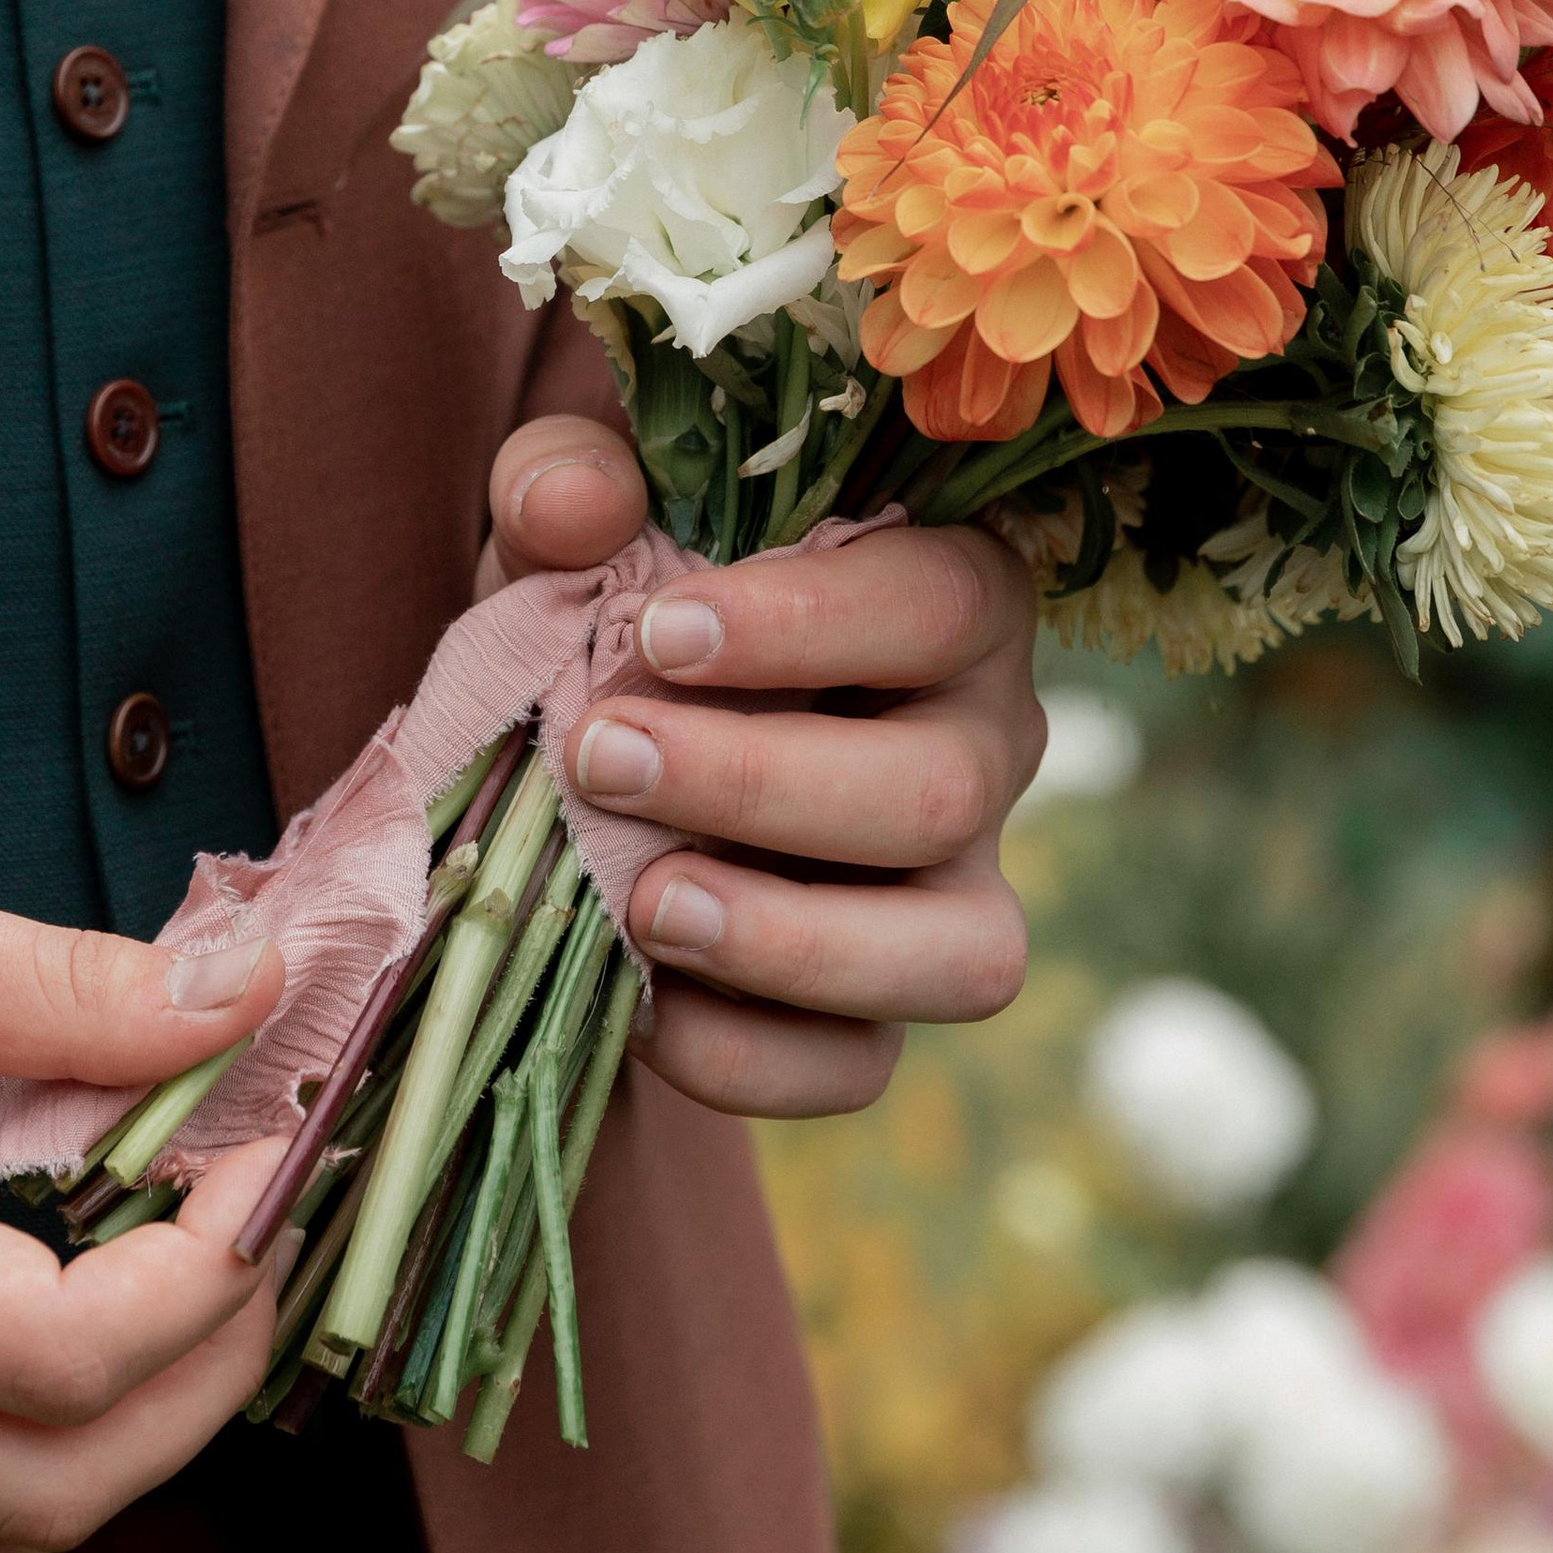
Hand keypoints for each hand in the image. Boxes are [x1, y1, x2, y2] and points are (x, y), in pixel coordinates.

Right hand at [0, 802, 289, 1552]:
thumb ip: (55, 983)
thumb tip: (245, 993)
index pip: (57, 1357)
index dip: (206, 1272)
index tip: (256, 1153)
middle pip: (46, 1494)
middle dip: (201, 1381)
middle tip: (255, 1235)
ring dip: (119, 1455)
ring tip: (180, 1300)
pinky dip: (17, 1475)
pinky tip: (61, 1338)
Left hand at [483, 418, 1043, 1116]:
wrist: (588, 758)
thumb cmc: (621, 610)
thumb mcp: (578, 529)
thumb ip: (567, 486)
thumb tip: (577, 501)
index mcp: (950, 602)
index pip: (942, 602)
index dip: (813, 623)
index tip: (660, 631)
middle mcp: (985, 751)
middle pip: (944, 789)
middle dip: (763, 783)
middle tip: (603, 758)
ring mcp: (952, 896)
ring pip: (962, 954)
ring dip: (792, 940)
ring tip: (646, 904)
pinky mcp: (882, 1016)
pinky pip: (862, 1067)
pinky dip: (747, 1057)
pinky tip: (638, 1005)